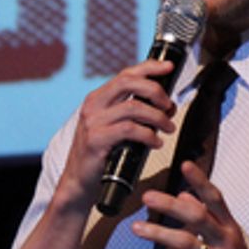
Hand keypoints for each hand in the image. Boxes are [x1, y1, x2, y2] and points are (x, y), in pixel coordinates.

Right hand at [56, 60, 177, 210]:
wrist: (79, 180)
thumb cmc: (102, 154)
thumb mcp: (115, 126)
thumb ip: (135, 113)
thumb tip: (167, 105)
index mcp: (98, 99)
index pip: (125, 74)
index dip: (149, 68)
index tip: (169, 67)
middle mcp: (93, 106)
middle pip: (128, 83)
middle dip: (155, 90)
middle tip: (169, 106)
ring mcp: (93, 122)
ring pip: (133, 107)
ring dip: (157, 117)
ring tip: (168, 128)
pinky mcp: (96, 140)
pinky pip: (130, 130)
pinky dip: (148, 135)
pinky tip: (156, 142)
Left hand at [131, 160, 248, 248]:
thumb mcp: (227, 240)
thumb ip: (209, 217)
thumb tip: (187, 196)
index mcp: (230, 227)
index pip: (216, 198)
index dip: (200, 181)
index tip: (185, 164)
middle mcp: (226, 240)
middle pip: (197, 216)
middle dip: (171, 205)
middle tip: (147, 196)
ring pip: (186, 242)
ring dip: (159, 233)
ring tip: (136, 228)